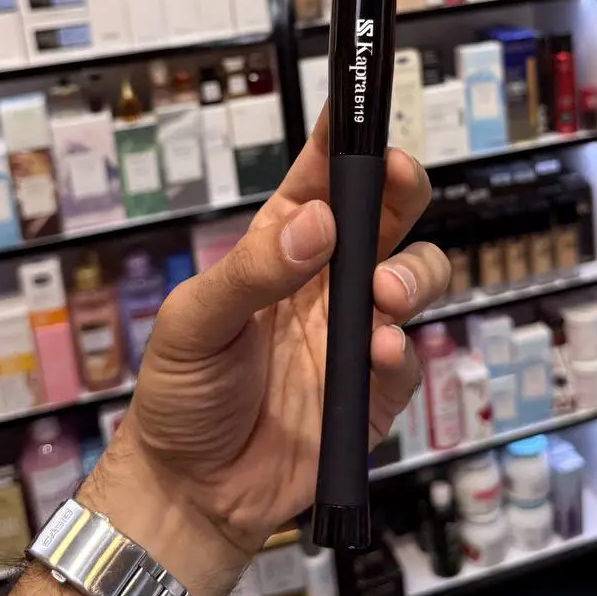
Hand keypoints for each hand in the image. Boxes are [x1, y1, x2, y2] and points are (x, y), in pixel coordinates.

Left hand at [81, 109, 448, 595]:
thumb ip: (251, 271)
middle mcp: (328, 277)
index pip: (321, 176)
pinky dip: (400, 349)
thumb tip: (315, 222)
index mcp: (281, 245)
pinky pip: (409, 356)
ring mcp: (355, 331)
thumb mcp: (194, 322)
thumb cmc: (181, 393)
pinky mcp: (376, 388)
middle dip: (401, 186)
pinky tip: (374, 354)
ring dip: (410, 273)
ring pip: (415, 274)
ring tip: (382, 295)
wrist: (193, 490)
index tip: (361, 105)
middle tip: (398, 180)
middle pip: (387, 213)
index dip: (345, 137)